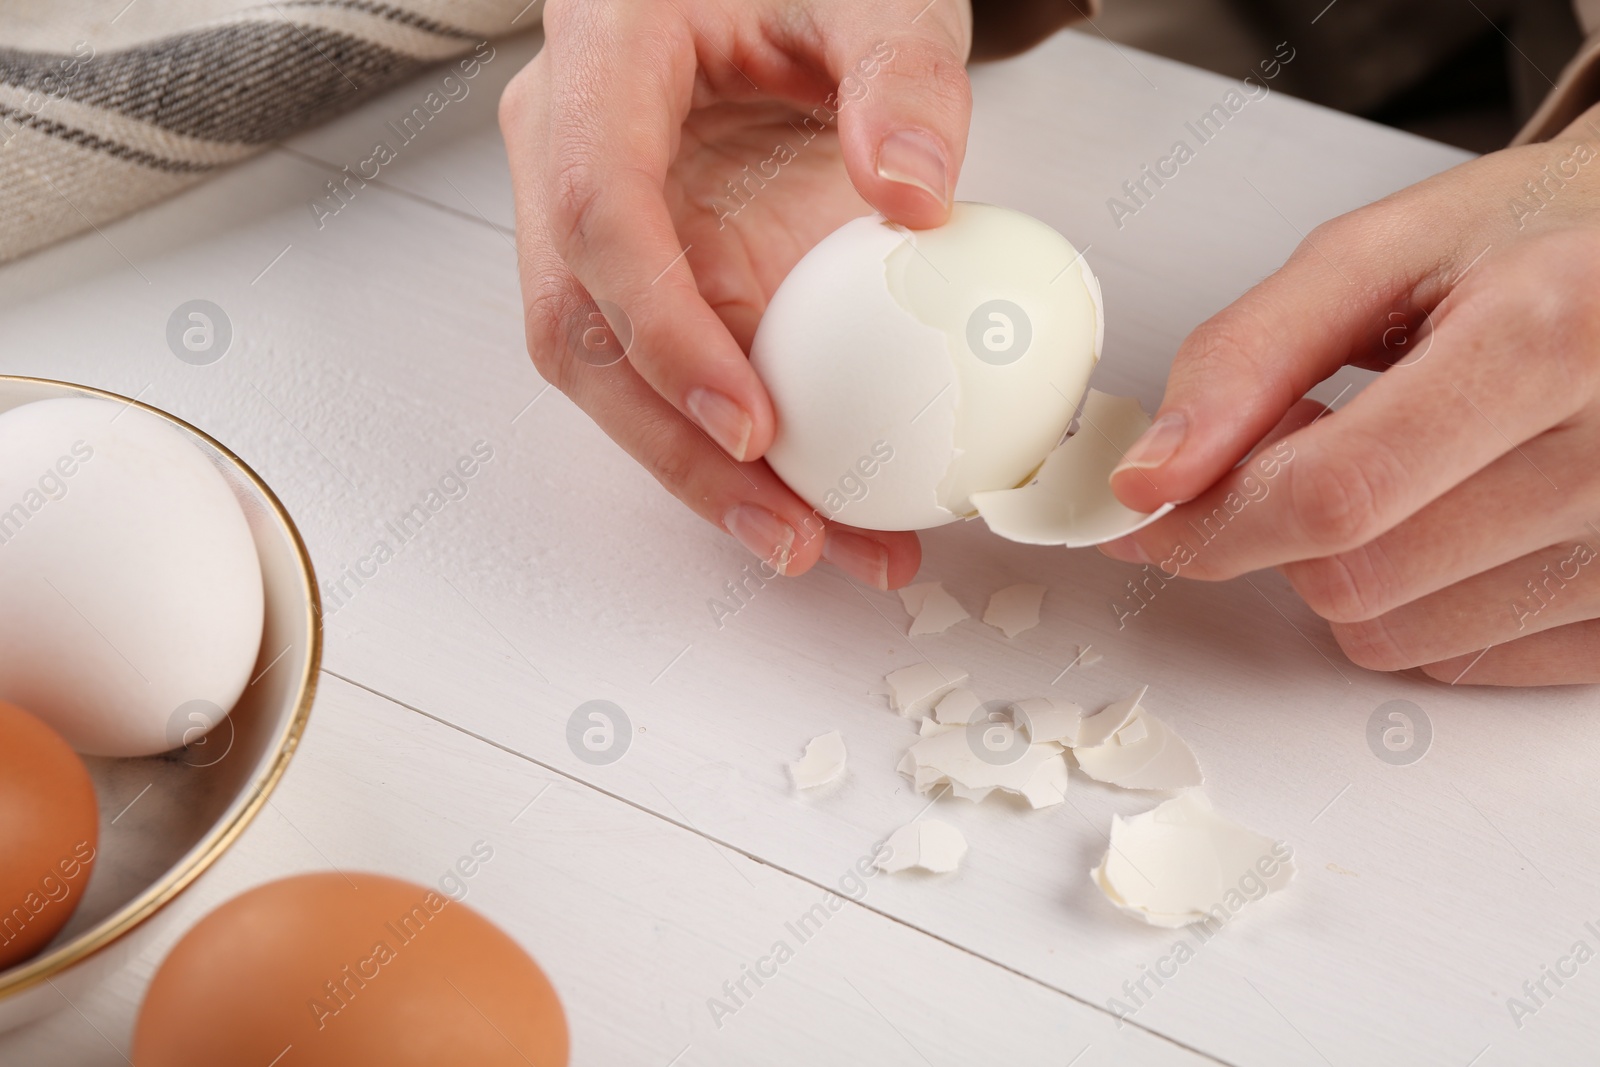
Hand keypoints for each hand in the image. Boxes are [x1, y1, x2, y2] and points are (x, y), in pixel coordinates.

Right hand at [499, 0, 975, 587]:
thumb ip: (904, 72)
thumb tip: (917, 202)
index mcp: (602, 60)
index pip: (598, 212)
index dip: (664, 333)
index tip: (754, 423)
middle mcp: (571, 152)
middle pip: (582, 332)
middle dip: (678, 453)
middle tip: (796, 533)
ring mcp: (601, 222)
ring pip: (613, 376)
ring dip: (707, 477)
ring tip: (824, 544)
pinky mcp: (652, 271)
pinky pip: (673, 372)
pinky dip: (739, 448)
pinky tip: (819, 498)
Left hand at [1100, 107, 1599, 684]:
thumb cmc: (1542, 243)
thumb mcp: (1384, 251)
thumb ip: (1248, 354)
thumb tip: (1154, 474)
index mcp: (1548, 336)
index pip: (1333, 496)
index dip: (1213, 518)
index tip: (1148, 512)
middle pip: (1353, 579)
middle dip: (1284, 524)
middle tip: (1320, 436)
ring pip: (1393, 636)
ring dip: (1348, 566)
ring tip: (1410, 464)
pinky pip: (1459, 662)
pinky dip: (1419, 602)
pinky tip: (1460, 514)